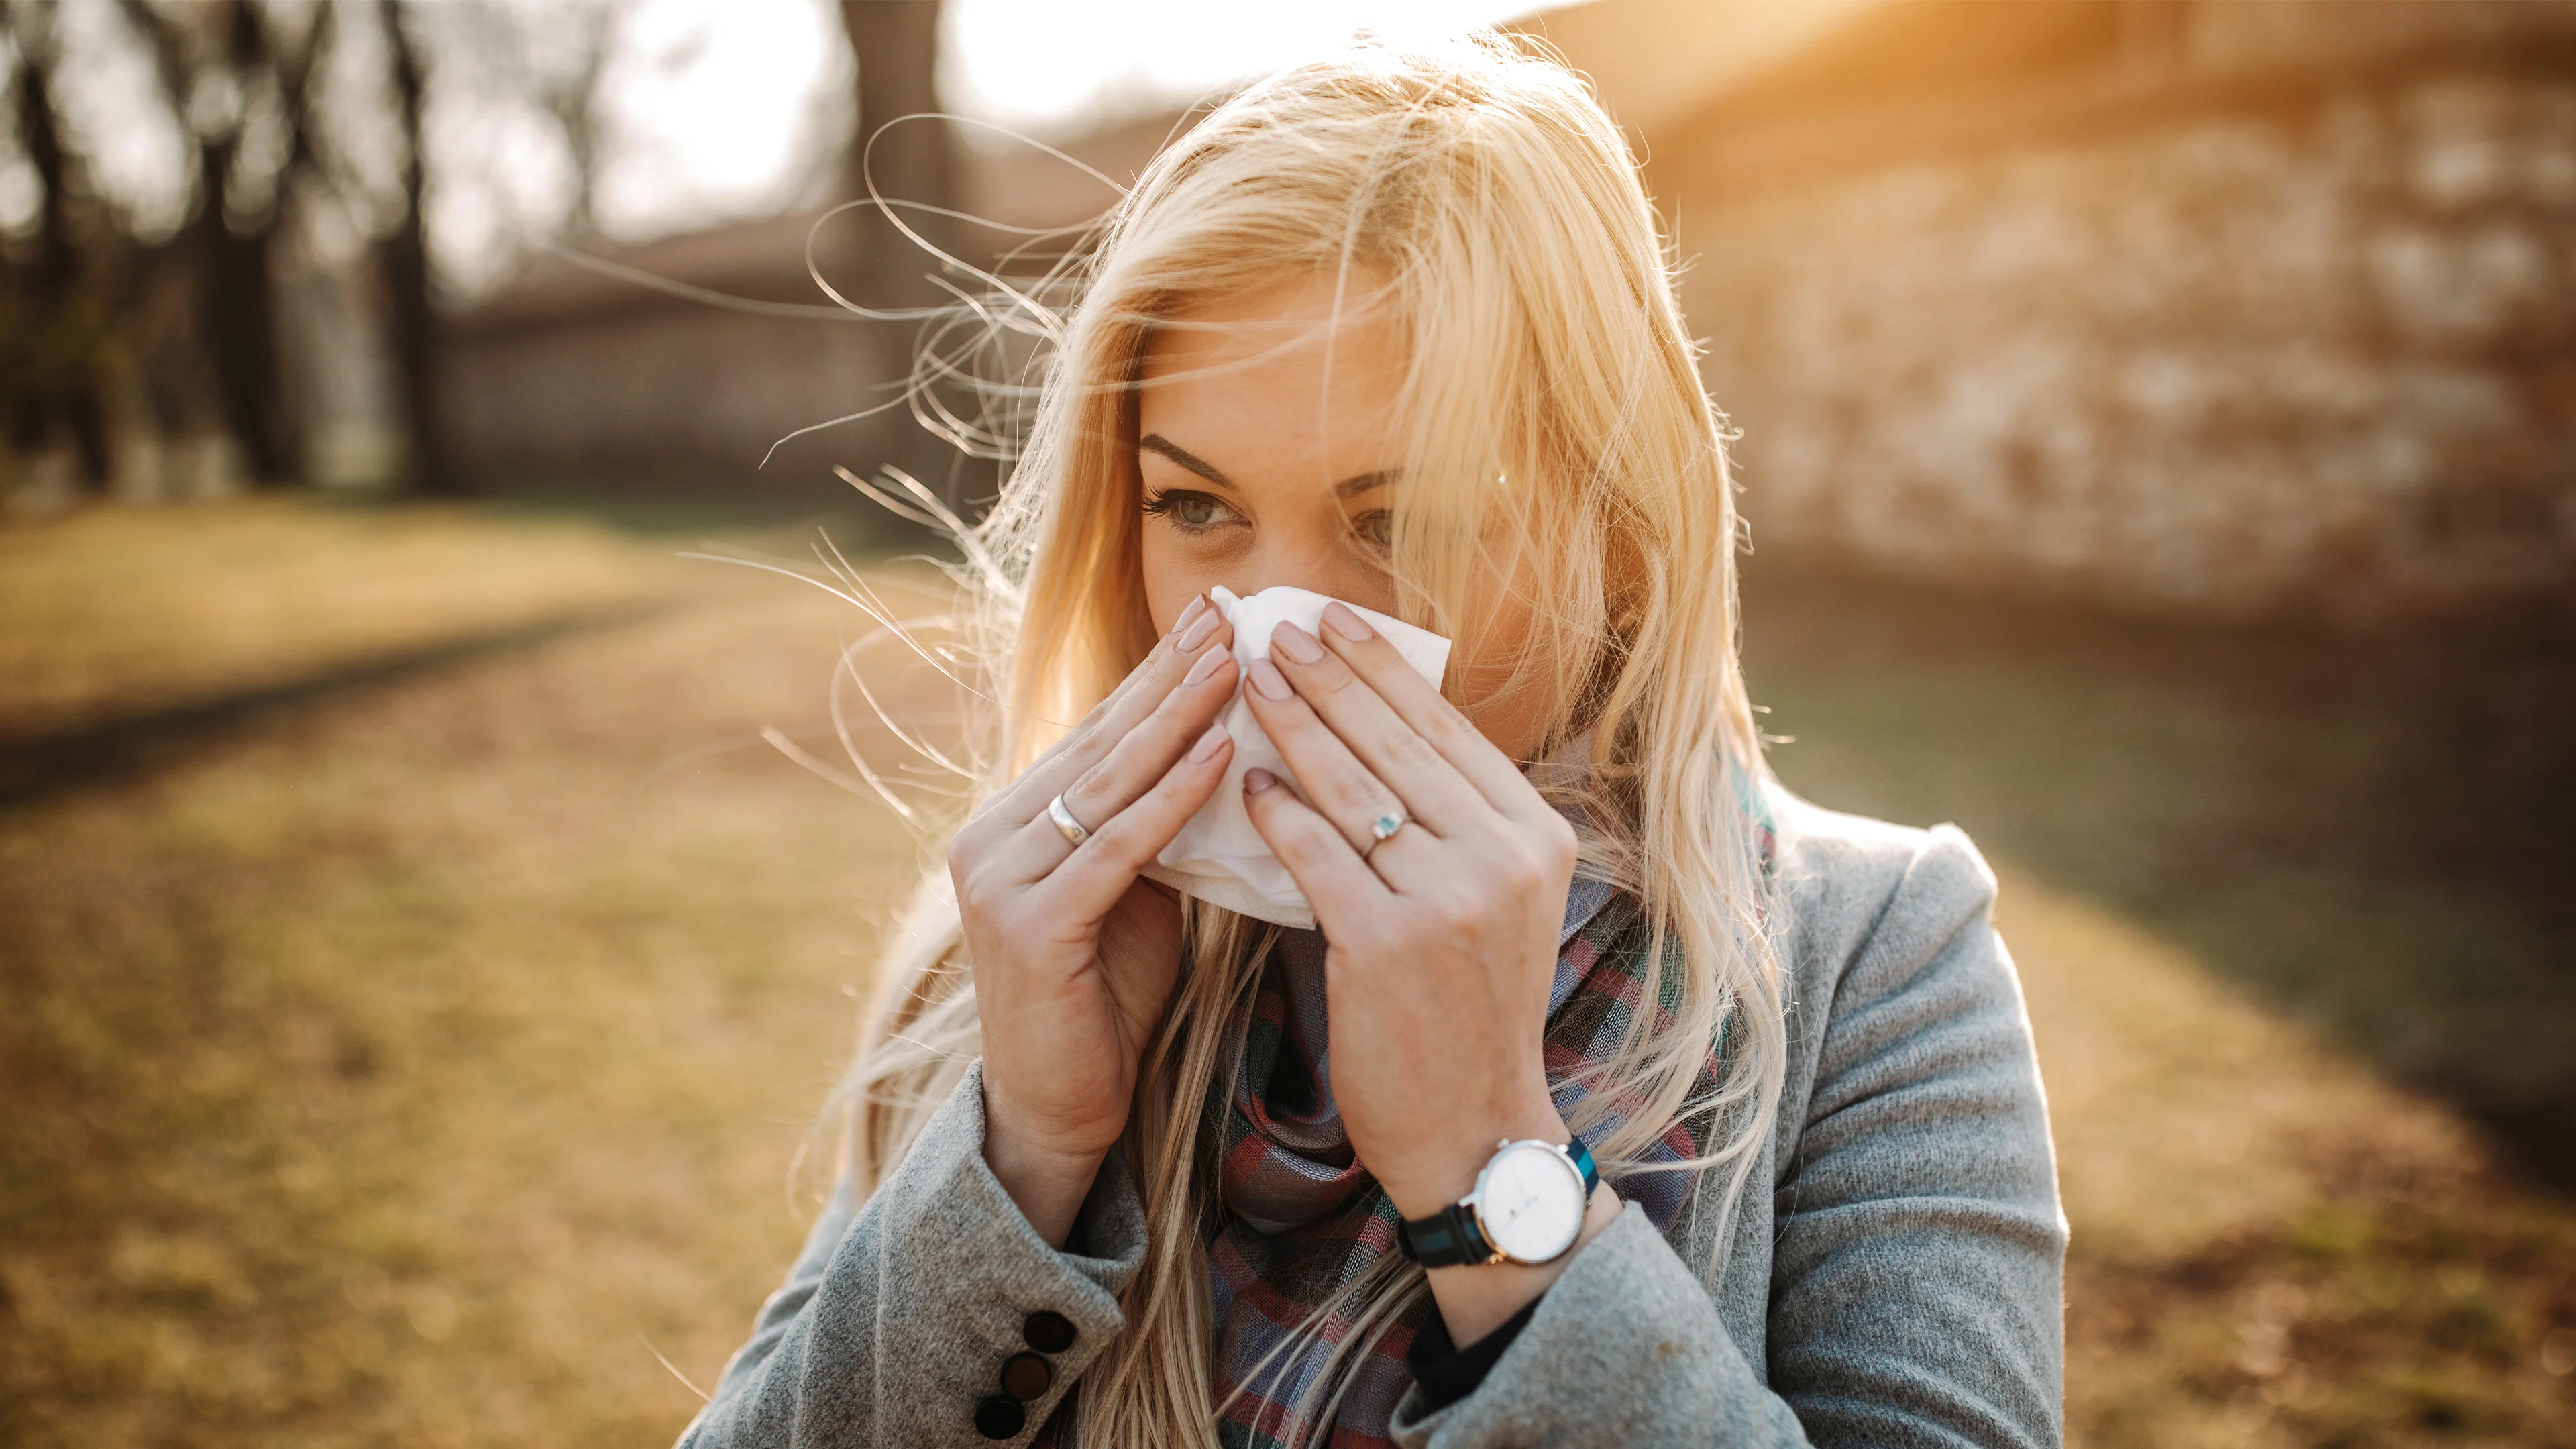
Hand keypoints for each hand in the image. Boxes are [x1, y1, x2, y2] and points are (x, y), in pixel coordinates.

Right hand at [947, 596, 1236, 1243]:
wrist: (1058, 1109)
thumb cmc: (1106, 1001)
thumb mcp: (1134, 895)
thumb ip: (1153, 830)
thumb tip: (1220, 753)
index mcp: (1015, 822)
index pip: (1097, 732)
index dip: (1155, 673)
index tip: (1212, 616)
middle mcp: (993, 835)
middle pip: (1101, 741)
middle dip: (1170, 675)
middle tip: (1229, 614)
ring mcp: (1001, 878)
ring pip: (1108, 783)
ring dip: (1178, 718)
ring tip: (1235, 662)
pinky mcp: (1029, 925)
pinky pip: (1117, 848)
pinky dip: (1173, 799)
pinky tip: (1221, 756)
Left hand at [1234, 602, 1580, 1215]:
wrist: (1472, 1126)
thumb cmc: (1468, 1010)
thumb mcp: (1494, 903)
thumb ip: (1455, 822)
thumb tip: (1380, 726)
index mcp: (1536, 837)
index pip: (1445, 731)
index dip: (1382, 668)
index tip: (1333, 618)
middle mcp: (1502, 859)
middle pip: (1396, 745)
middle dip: (1329, 677)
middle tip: (1276, 628)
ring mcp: (1448, 900)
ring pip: (1351, 789)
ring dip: (1292, 725)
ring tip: (1248, 680)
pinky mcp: (1387, 944)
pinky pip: (1316, 855)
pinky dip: (1277, 812)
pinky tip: (1246, 781)